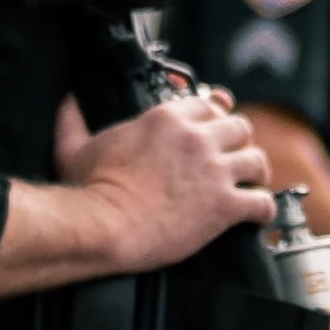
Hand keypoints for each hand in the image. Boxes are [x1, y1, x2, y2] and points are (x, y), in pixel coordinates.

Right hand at [61, 86, 276, 276]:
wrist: (103, 227)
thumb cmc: (89, 191)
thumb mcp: (76, 147)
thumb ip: (73, 119)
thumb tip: (67, 102)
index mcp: (166, 119)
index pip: (208, 105)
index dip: (214, 119)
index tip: (213, 131)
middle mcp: (196, 139)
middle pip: (240, 128)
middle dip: (238, 144)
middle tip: (233, 160)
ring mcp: (213, 171)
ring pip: (257, 160)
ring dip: (256, 174)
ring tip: (250, 184)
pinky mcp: (224, 205)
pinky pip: (263, 203)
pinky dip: (263, 210)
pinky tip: (256, 215)